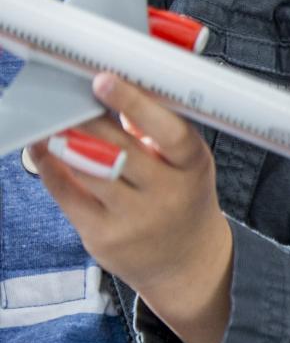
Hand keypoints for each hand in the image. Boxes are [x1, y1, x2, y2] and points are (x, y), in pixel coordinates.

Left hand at [38, 74, 231, 342]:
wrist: (186, 261)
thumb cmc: (181, 198)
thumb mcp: (185, 165)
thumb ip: (153, 134)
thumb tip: (106, 93)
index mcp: (193, 166)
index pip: (169, 133)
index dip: (136, 105)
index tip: (103, 81)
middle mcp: (169, 194)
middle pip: (119, 149)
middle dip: (85, 119)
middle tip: (62, 95)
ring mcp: (136, 219)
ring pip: (88, 170)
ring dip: (62, 141)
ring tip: (48, 120)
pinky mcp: (104, 237)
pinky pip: (67, 194)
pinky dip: (50, 168)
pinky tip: (44, 151)